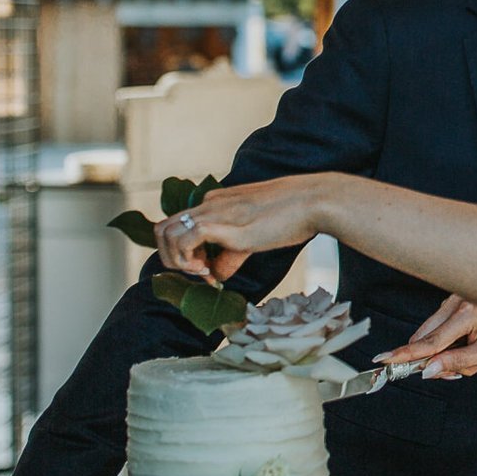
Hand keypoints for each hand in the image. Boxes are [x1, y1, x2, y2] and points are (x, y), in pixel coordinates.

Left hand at [153, 177, 329, 282]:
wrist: (313, 201)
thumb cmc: (292, 216)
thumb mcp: (255, 236)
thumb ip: (232, 253)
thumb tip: (216, 275)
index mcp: (216, 202)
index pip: (180, 226)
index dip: (184, 253)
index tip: (206, 269)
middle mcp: (209, 204)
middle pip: (163, 229)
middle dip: (172, 257)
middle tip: (200, 272)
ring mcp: (214, 212)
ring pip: (166, 233)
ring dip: (177, 261)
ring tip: (203, 272)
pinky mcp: (222, 224)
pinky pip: (183, 240)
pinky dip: (187, 261)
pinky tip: (207, 271)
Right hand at [379, 293, 476, 378]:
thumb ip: (460, 362)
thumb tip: (429, 370)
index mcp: (469, 312)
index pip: (431, 340)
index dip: (406, 355)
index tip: (385, 361)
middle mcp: (456, 300)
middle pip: (426, 337)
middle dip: (434, 359)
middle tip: (457, 372)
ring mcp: (452, 297)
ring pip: (431, 333)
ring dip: (444, 350)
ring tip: (472, 352)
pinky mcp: (451, 299)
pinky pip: (438, 326)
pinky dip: (448, 340)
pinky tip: (469, 341)